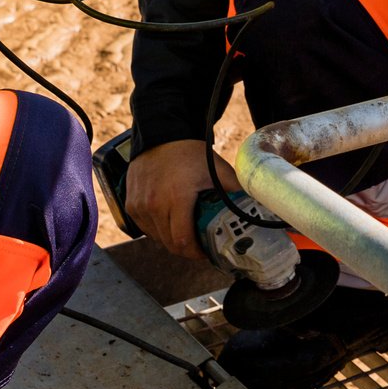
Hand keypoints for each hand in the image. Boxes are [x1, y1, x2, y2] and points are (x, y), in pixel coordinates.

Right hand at [124, 138, 237, 260]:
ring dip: (172, 239)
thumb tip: (257, 206)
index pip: (183, 242)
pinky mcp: (130, 205)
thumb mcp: (217, 169)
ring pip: (157, 238)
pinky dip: (158, 230)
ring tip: (186, 229)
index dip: (196, 253)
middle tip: (200, 244)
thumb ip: (236, 189)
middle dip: (187, 249)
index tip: (207, 251)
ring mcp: (139, 206)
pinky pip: (146, 229)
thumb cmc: (189, 152)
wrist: (160, 135)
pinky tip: (170, 219)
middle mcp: (153, 204)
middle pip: (170, 244)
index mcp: (176, 197)